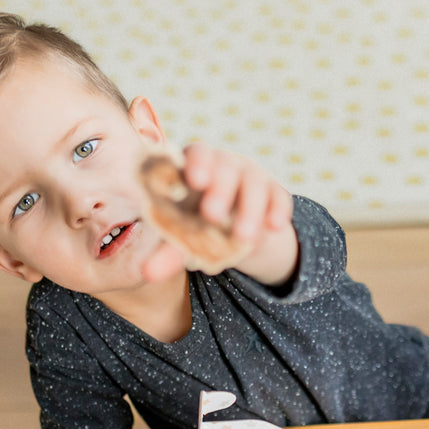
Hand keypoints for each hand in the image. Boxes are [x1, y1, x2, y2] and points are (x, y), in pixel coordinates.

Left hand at [142, 143, 297, 285]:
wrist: (234, 227)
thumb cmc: (197, 224)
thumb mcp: (183, 236)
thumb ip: (168, 252)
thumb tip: (148, 275)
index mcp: (195, 166)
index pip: (197, 153)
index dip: (197, 164)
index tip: (194, 181)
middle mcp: (225, 164)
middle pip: (225, 167)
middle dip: (220, 190)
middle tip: (212, 216)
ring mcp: (252, 176)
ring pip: (254, 184)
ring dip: (249, 210)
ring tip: (244, 238)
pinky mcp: (275, 192)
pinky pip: (280, 197)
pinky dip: (278, 210)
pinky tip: (274, 227)